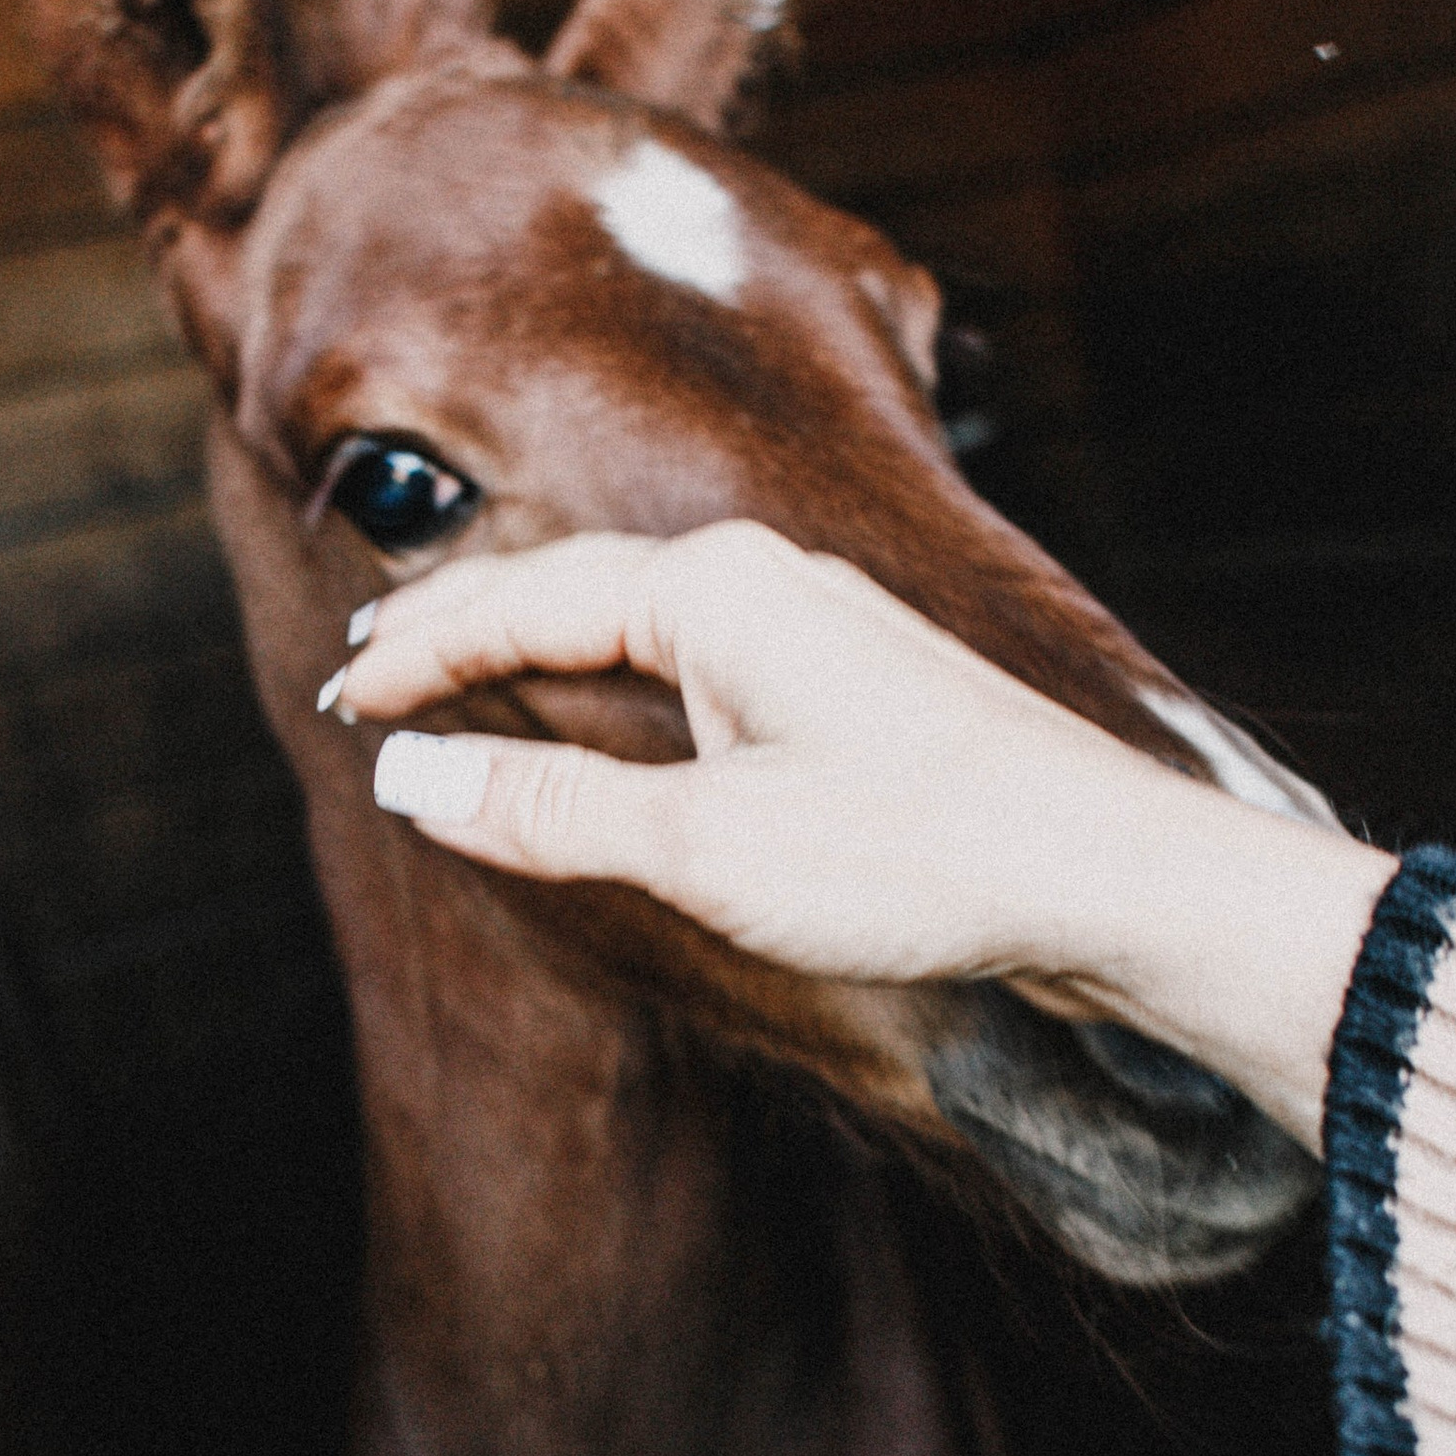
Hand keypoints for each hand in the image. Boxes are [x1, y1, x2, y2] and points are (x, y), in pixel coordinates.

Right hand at [327, 524, 1391, 1148]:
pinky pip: (701, 658)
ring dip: (544, 649)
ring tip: (463, 683)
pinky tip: (617, 720)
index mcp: (714, 589)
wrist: (1112, 876)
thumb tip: (413, 775)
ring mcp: (823, 627)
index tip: (342, 693)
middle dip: (467, 628)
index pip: (522, 598)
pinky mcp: (862, 687)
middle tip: (369, 670)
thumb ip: (549, 806)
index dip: (420, 649)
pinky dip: (620, 682)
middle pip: (576, 586)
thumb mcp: (704, 845)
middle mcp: (768, 580)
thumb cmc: (921, 852)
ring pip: (643, 616)